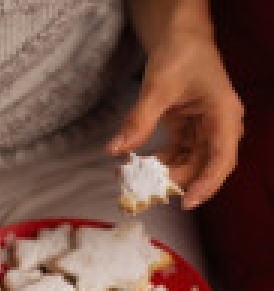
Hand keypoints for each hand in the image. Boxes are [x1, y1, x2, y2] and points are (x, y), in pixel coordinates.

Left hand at [107, 31, 243, 208]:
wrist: (180, 37)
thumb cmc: (179, 54)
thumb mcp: (157, 88)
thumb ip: (139, 120)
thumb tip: (116, 149)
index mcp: (223, 115)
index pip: (221, 159)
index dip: (206, 184)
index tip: (185, 202)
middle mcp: (218, 127)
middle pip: (202, 166)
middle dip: (174, 183)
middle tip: (144, 194)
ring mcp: (204, 130)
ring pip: (187, 164)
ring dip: (162, 175)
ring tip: (132, 182)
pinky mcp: (188, 130)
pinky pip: (175, 155)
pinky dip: (157, 163)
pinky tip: (134, 167)